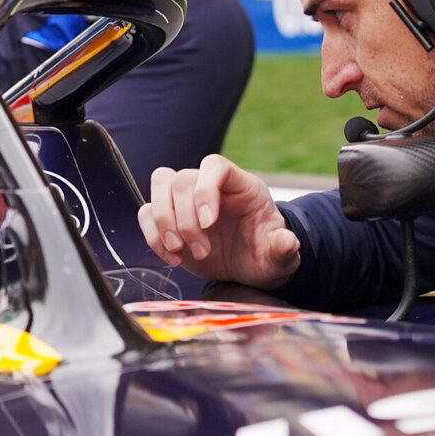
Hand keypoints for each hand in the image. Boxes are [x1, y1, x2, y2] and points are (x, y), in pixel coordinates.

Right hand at [138, 154, 301, 287]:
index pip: (215, 166)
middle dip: (185, 220)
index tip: (208, 223)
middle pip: (182, 179)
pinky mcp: (170, 219)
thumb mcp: (279, 258)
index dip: (205, 189)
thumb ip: (283, 249)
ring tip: (179, 252)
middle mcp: (211, 187)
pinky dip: (153, 236)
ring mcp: (187, 201)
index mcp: (241, 186)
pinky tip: (172, 258)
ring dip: (163, 222)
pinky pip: (147, 213)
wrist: (250, 269)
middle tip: (201, 251)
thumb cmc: (264, 256)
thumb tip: (287, 242)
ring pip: (161, 185)